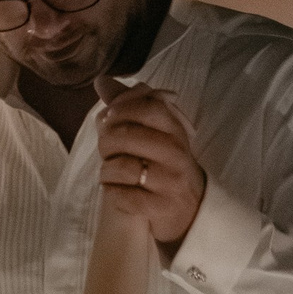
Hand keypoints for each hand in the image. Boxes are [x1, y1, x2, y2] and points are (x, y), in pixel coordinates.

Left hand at [95, 77, 205, 253]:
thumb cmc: (166, 167)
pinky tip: (115, 190)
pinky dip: (112, 192)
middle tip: (106, 150)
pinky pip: (124, 196)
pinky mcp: (161, 208)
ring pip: (123, 167)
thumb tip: (101, 81)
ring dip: (106, 170)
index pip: (150, 108)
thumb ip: (131, 107)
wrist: (191, 211)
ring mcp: (170, 182)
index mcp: (176, 132)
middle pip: (130, 136)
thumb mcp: (157, 135)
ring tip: (109, 172)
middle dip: (107, 142)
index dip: (123, 109)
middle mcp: (177, 155)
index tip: (109, 117)